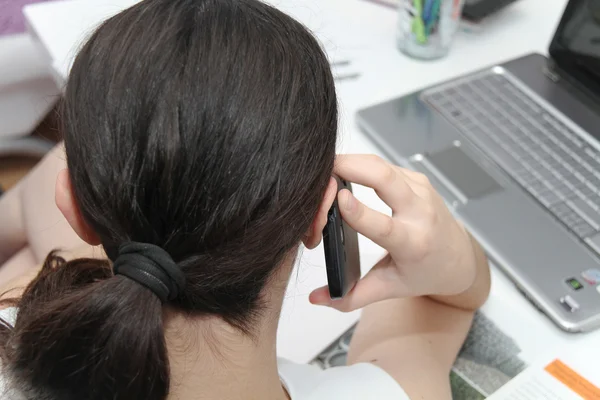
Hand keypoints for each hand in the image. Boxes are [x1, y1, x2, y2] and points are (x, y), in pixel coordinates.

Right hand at [309, 154, 477, 311]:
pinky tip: (345, 170)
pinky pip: (384, 164)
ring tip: (326, 170)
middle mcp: (420, 214)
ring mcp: (420, 192)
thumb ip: (351, 297)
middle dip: (351, 166)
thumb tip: (317, 298)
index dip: (360, 212)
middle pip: (385, 178)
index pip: (385, 226)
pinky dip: (361, 163)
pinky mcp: (416, 179)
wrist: (458, 258)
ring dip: (352, 161)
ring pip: (382, 165)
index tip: (340, 200)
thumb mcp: (390, 289)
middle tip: (321, 169)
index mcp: (413, 245)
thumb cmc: (424, 273)